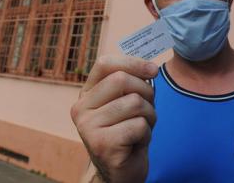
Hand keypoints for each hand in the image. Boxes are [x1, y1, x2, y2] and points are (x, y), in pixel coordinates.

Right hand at [70, 55, 157, 182]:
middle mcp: (81, 108)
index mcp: (87, 94)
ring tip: (141, 128)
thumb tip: (150, 67)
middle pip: (122, 80)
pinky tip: (136, 143)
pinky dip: (146, 133)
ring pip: (134, 102)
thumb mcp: (128, 102)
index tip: (153, 69)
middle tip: (147, 109)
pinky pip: (138, 125)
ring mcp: (88, 127)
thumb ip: (133, 83)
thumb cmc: (128, 132)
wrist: (121, 171)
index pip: (105, 64)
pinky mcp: (102, 144)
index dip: (132, 62)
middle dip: (146, 92)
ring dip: (149, 115)